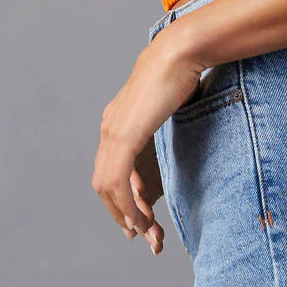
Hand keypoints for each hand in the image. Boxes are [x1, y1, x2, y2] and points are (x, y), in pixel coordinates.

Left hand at [93, 28, 202, 253]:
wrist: (180, 50)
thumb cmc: (181, 70)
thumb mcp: (169, 102)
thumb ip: (163, 118)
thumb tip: (177, 124)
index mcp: (117, 120)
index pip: (111, 168)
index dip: (122, 197)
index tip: (139, 219)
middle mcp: (109, 127)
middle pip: (105, 183)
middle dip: (122, 213)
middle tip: (141, 235)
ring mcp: (113, 132)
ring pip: (108, 187)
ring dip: (125, 214)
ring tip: (145, 232)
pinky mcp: (123, 137)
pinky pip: (118, 182)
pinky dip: (127, 205)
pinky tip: (142, 218)